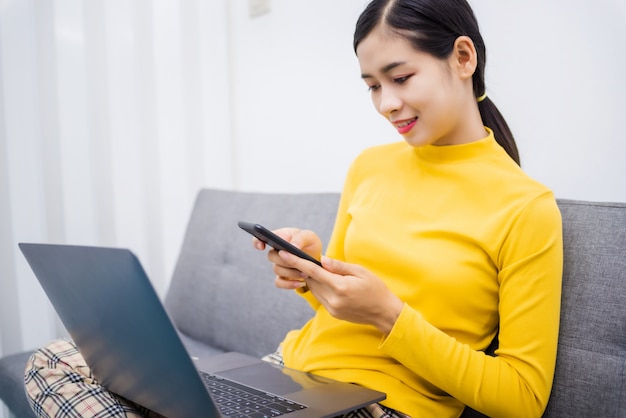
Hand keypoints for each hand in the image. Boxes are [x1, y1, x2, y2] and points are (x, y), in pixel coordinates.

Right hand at [252, 228, 321, 290]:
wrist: (315, 258)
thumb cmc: (309, 243)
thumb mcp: (309, 237)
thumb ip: (301, 238)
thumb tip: (292, 246)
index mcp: (279, 237)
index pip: (260, 238)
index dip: (257, 242)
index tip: (262, 246)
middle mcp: (275, 251)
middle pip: (271, 256)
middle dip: (285, 260)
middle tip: (299, 262)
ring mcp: (278, 265)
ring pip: (277, 270)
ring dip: (291, 272)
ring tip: (305, 273)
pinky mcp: (282, 277)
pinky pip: (279, 283)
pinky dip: (289, 284)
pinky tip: (301, 283)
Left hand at [277, 251, 403, 334]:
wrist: (384, 312)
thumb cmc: (375, 288)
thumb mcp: (360, 272)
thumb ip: (339, 266)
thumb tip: (322, 260)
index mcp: (340, 287)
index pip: (312, 271)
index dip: (296, 262)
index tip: (284, 254)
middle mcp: (333, 299)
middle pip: (311, 280)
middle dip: (304, 269)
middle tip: (302, 257)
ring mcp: (332, 308)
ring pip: (313, 289)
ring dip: (312, 279)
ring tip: (317, 269)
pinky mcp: (332, 313)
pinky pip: (320, 297)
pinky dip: (319, 287)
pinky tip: (326, 282)